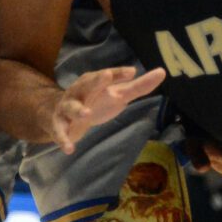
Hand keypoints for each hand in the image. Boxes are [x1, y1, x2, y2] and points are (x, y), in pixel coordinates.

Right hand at [50, 66, 165, 153]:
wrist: (61, 114)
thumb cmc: (96, 101)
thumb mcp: (118, 94)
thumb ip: (138, 86)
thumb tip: (162, 72)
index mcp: (96, 81)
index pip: (109, 75)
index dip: (119, 73)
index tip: (132, 72)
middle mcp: (81, 91)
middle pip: (88, 84)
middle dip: (96, 81)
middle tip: (106, 76)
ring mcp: (69, 107)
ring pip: (72, 106)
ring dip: (78, 109)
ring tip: (86, 114)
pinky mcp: (59, 124)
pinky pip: (60, 131)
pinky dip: (64, 139)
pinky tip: (70, 149)